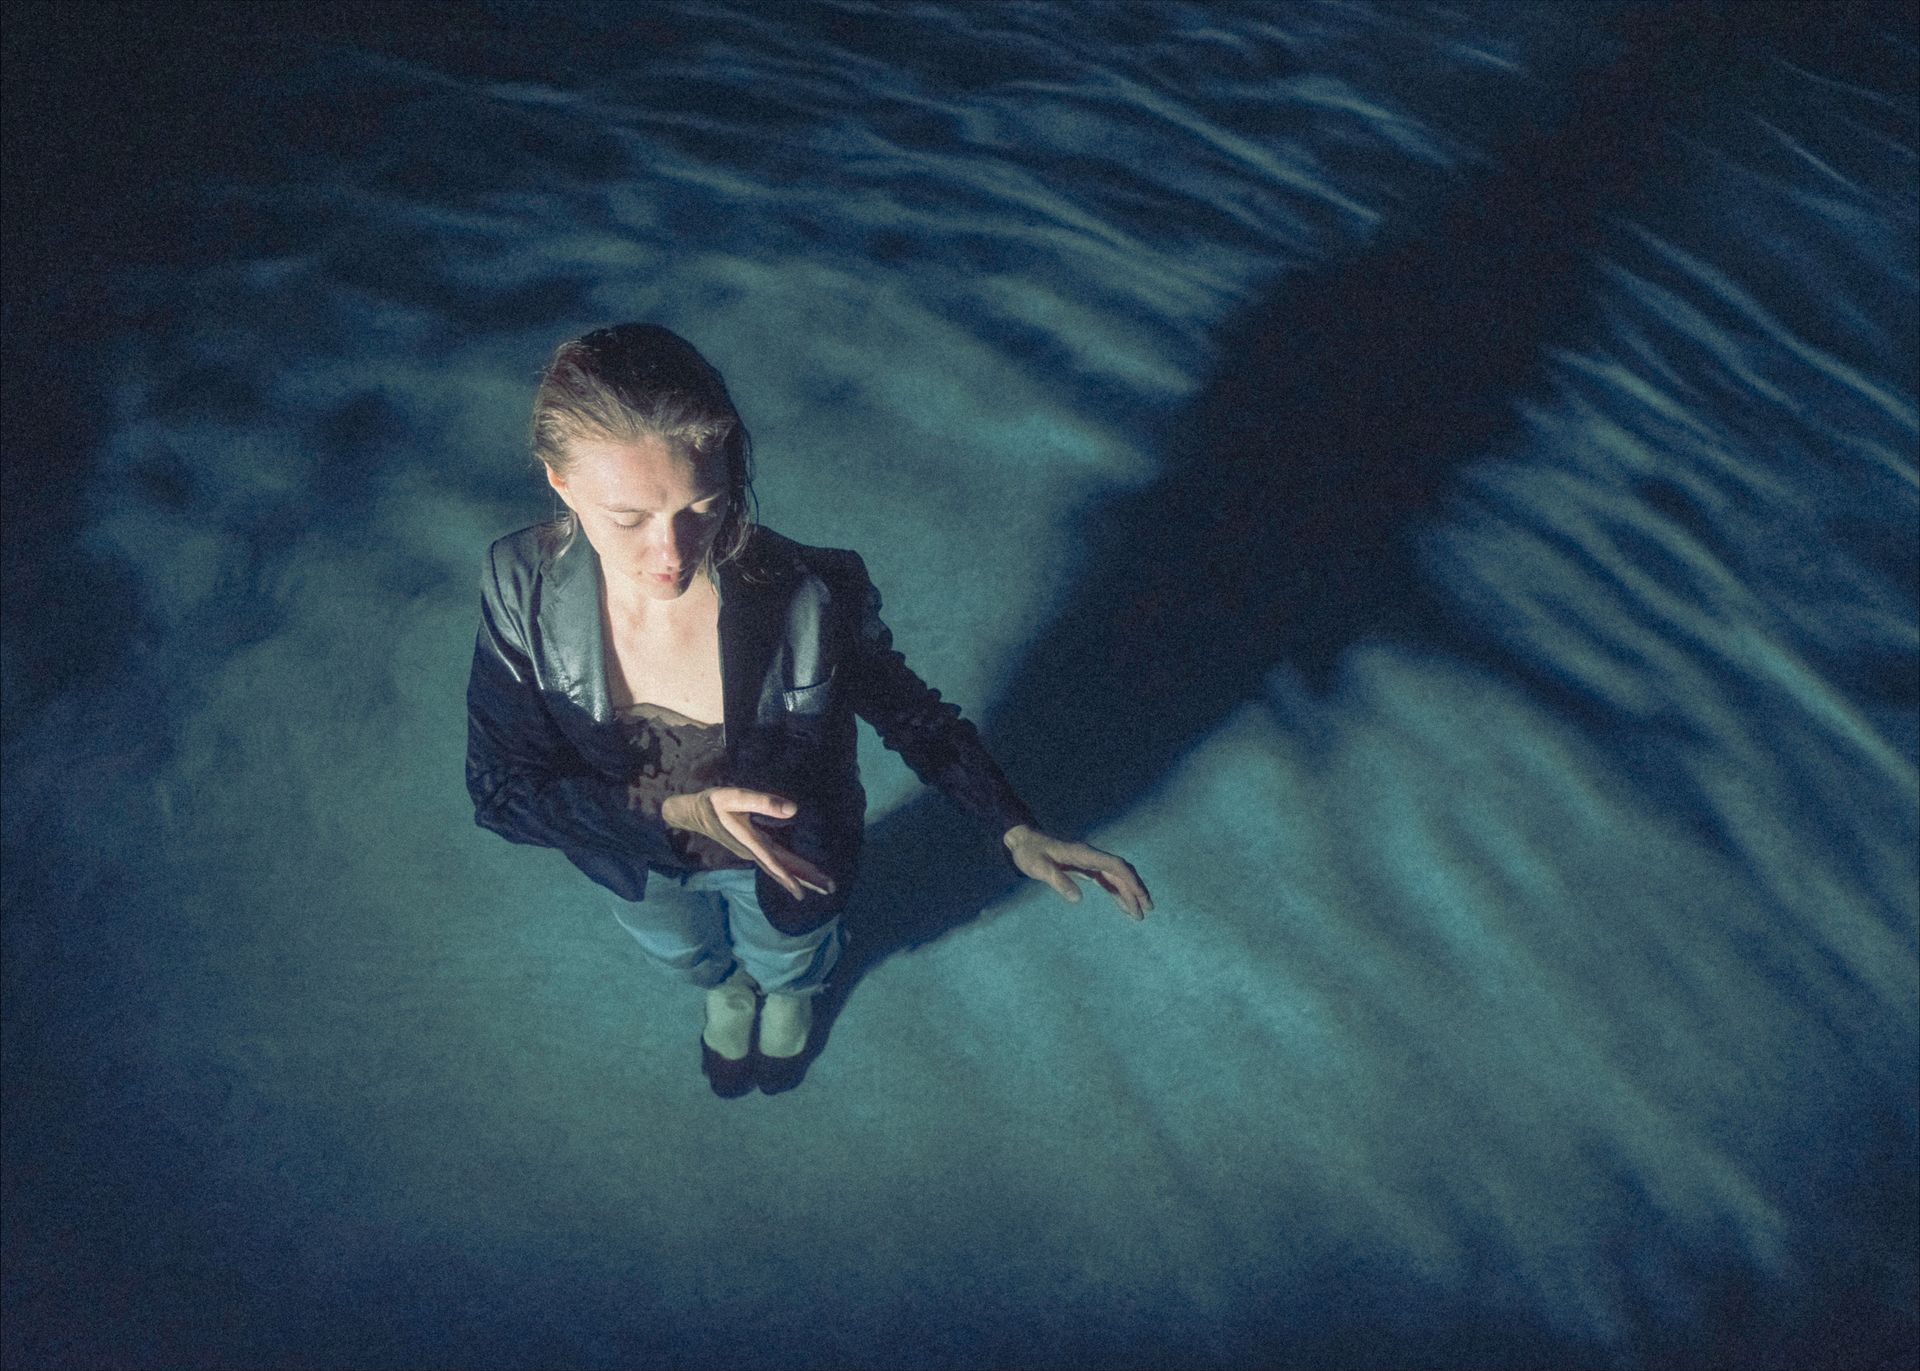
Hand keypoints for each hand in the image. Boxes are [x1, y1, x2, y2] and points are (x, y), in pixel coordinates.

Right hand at [661, 787, 835, 901]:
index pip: (774, 863)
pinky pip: (776, 863)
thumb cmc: (714, 803)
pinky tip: (799, 874)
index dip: (789, 877)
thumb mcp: (735, 797)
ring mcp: (753, 852)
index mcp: (751, 842)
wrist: (694, 813)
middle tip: (830, 889)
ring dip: (801, 877)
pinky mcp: (753, 848)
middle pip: (783, 869)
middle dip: (806, 879)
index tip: (804, 892)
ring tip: (821, 885)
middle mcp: (754, 852)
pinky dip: (790, 870)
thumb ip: (763, 802)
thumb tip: (793, 810)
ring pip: (780, 868)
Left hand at [1002, 825, 1151, 920]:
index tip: (1141, 896)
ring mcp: (1090, 862)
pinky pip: (1107, 880)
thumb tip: (1077, 899)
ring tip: (1139, 914)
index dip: (1130, 880)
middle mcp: (1091, 856)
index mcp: (1085, 854)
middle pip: (1121, 872)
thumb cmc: (1030, 853)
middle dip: (1136, 890)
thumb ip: (1058, 881)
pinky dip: (1117, 893)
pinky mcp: (1085, 868)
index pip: (1115, 866)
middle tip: (1147, 910)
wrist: (1023, 841)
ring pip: (1117, 877)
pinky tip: (1123, 906)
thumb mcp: (1040, 868)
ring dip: (1129, 893)